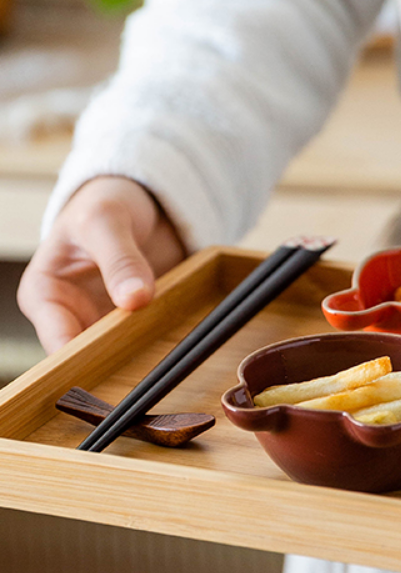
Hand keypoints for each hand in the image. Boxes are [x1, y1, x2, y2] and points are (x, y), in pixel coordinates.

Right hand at [17, 176, 187, 352]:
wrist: (142, 203)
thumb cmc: (104, 203)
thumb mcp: (106, 220)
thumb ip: (119, 258)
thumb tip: (134, 299)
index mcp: (45, 293)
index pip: (55, 338)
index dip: (79, 357)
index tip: (109, 363)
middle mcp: (73, 315)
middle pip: (89, 355)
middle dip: (116, 364)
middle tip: (146, 370)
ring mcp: (108, 322)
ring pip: (122, 354)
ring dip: (145, 357)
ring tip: (168, 361)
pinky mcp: (139, 323)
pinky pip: (151, 343)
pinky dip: (165, 345)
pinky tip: (184, 349)